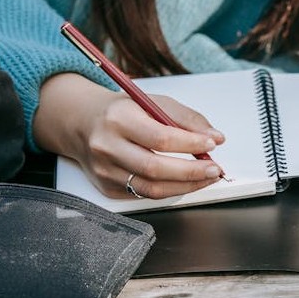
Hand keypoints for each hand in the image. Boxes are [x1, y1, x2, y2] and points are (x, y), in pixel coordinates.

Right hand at [34, 73, 225, 197]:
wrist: (83, 124)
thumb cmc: (123, 111)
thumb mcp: (153, 102)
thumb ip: (186, 118)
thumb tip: (215, 136)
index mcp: (118, 119)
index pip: (160, 138)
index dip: (190, 144)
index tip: (212, 144)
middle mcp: (107, 147)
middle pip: (155, 168)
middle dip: (191, 172)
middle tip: (215, 169)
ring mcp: (105, 171)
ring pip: (151, 188)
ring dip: (185, 186)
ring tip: (206, 177)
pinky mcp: (107, 187)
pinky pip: (144, 195)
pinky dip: (170, 190)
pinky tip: (185, 182)